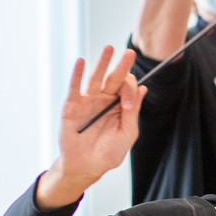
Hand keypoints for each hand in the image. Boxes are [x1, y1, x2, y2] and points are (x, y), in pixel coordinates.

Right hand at [38, 47, 143, 208]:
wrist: (86, 166)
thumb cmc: (108, 153)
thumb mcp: (126, 134)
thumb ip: (132, 112)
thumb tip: (143, 90)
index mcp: (119, 106)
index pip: (127, 88)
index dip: (129, 91)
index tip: (125, 105)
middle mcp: (104, 100)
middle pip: (114, 78)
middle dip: (122, 65)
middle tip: (130, 53)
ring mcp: (88, 101)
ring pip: (95, 78)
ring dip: (102, 63)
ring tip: (109, 49)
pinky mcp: (72, 106)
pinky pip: (75, 88)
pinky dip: (77, 74)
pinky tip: (81, 62)